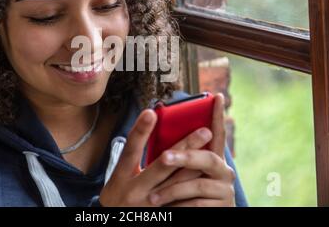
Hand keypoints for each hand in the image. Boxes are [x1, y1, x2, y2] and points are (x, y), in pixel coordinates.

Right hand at [98, 108, 212, 205]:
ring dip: (195, 167)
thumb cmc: (119, 196)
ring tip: (212, 152)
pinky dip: (193, 190)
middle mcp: (135, 189)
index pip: (130, 150)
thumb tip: (153, 133)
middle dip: (184, 147)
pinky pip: (181, 203)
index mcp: (121, 176)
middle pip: (162, 166)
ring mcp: (149, 205)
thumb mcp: (120, 178)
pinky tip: (206, 178)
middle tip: (204, 130)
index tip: (151, 112)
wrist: (116, 223)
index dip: (140, 131)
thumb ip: (134, 159)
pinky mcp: (161, 215)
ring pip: (177, 184)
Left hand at [149, 93, 236, 206]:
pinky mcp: (223, 208)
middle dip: (184, 156)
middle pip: (207, 158)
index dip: (218, 116)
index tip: (217, 96)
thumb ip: (180, 156)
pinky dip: (179, 208)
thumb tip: (160, 127)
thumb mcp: (180, 174)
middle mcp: (224, 172)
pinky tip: (167, 210)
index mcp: (213, 159)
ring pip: (197, 185)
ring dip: (172, 191)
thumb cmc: (181, 194)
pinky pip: (197, 206)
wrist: (190, 219)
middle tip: (165, 157)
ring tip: (152, 198)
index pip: (217, 134)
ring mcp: (225, 191)